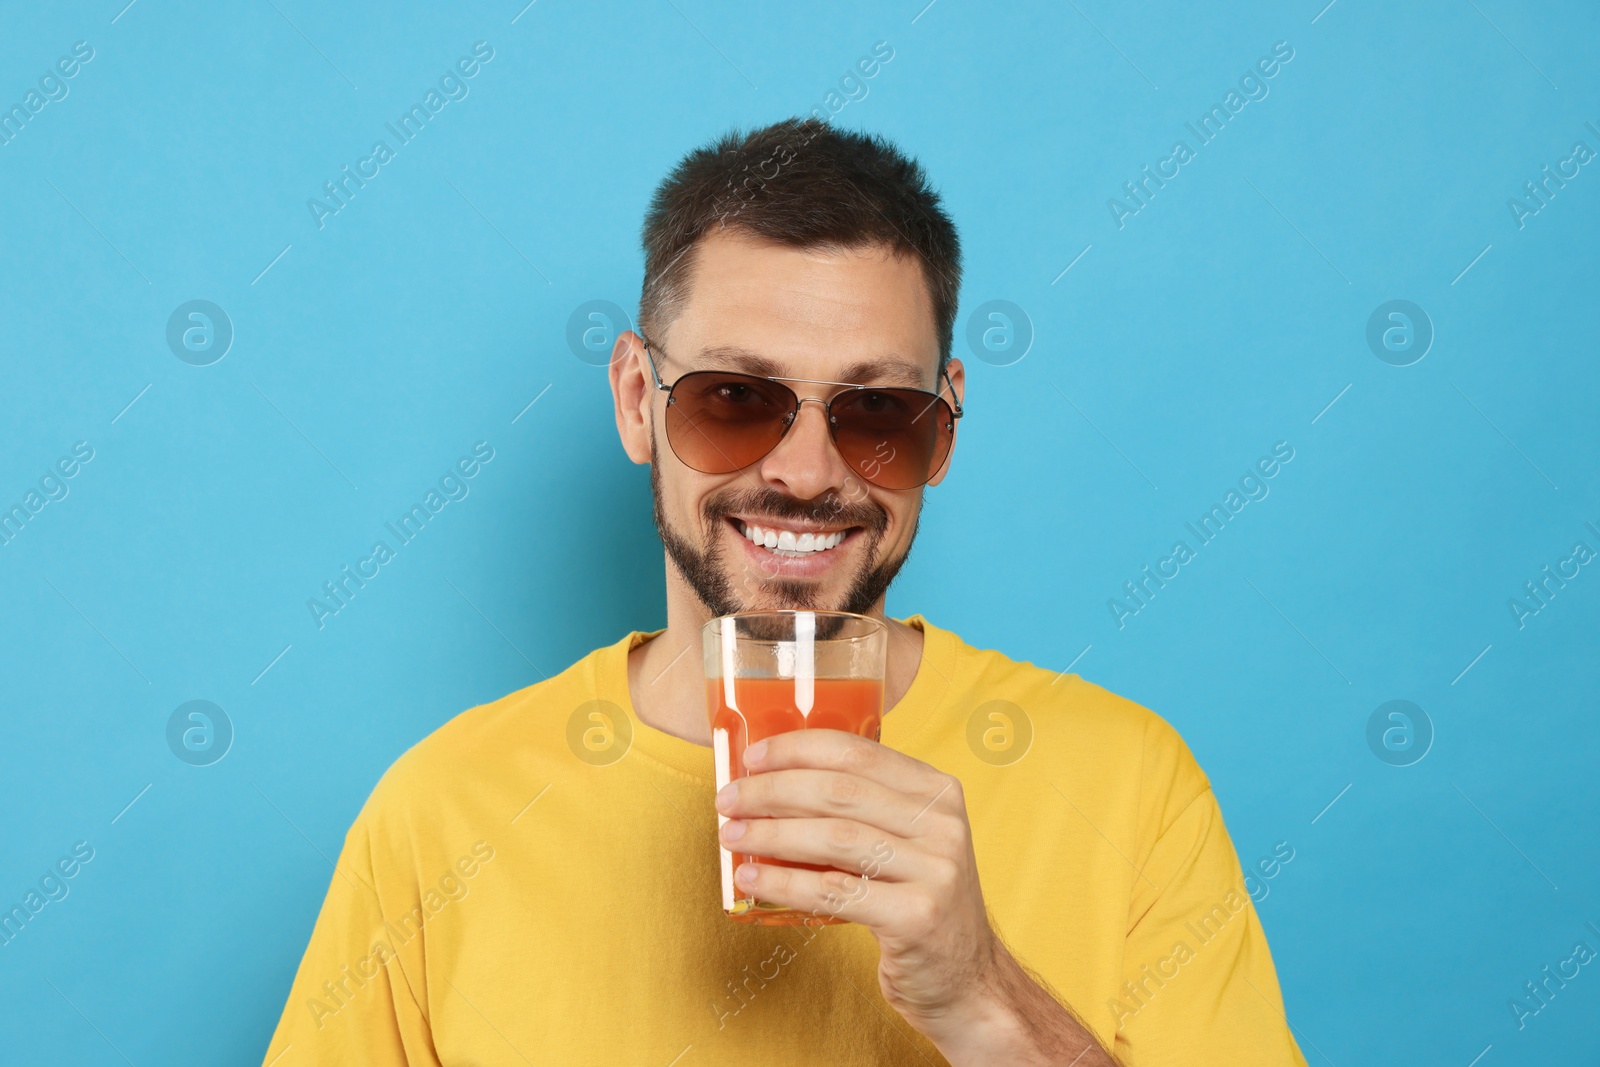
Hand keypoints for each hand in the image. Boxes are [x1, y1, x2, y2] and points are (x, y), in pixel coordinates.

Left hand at [713, 729, 1002, 1038]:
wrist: (968, 979)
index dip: (797, 749)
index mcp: (937, 791)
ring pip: (833, 838)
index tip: (752, 759)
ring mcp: (936, 870)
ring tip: (731, 836)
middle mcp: (942, 823)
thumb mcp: (906, 842)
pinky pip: (833, 891)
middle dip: (772, 791)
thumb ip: (862, 810)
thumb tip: (773, 783)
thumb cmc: (918, 902)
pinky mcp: (918, 916)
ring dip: (771, 834)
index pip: (858, 751)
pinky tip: (752, 879)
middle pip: (839, 791)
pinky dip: (784, 882)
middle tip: (728, 800)